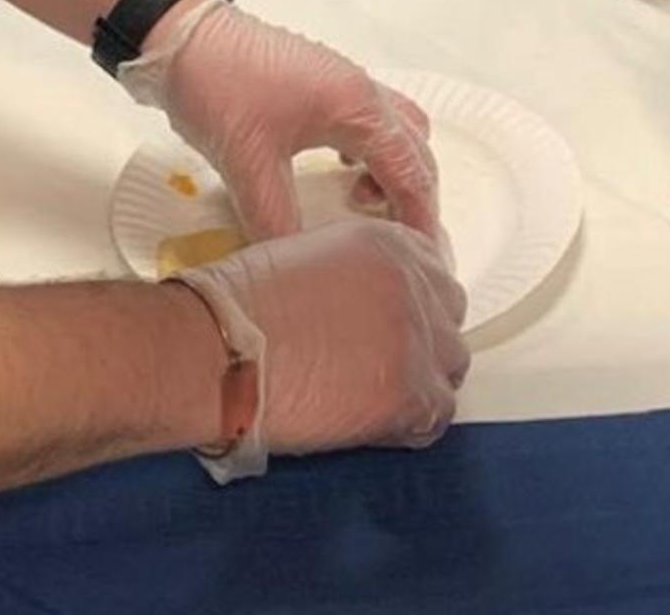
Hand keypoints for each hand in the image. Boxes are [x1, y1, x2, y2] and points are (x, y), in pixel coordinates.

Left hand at [120, 0, 438, 241]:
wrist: (181, 35)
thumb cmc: (219, 88)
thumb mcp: (248, 165)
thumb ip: (277, 223)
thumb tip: (295, 267)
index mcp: (356, 105)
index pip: (410, 170)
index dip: (421, 218)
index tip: (424, 261)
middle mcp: (360, 89)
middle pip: (413, 148)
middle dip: (414, 195)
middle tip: (397, 242)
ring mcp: (341, 80)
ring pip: (393, 129)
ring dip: (391, 167)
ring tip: (361, 205)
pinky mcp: (319, 82)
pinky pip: (365, 119)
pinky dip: (367, 150)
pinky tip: (338, 172)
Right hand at [170, 216, 467, 481]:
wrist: (220, 348)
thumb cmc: (240, 303)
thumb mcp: (308, 258)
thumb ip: (353, 277)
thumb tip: (361, 313)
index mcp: (386, 242)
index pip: (434, 273)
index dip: (414, 306)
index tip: (393, 328)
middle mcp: (413, 282)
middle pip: (448, 319)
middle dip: (423, 343)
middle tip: (382, 367)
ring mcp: (418, 338)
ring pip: (449, 369)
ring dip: (419, 385)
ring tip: (372, 400)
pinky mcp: (411, 393)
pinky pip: (435, 418)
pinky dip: (408, 427)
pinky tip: (372, 426)